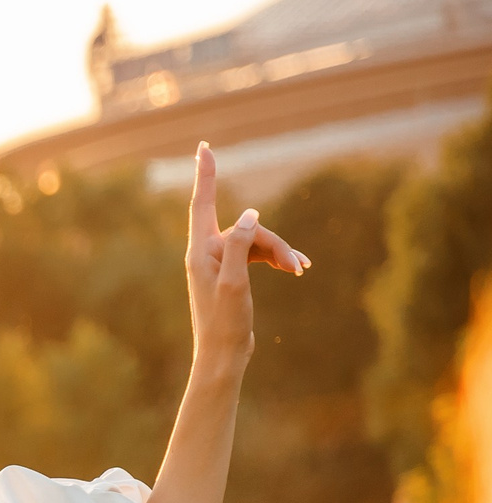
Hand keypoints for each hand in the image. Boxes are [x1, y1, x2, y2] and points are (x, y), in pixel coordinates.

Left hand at [186, 142, 306, 376]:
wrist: (223, 356)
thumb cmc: (225, 323)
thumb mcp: (235, 283)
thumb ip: (240, 246)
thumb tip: (250, 213)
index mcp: (201, 252)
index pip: (203, 203)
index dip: (206, 173)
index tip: (204, 146)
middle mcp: (206, 253)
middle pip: (247, 230)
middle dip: (275, 243)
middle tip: (298, 267)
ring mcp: (219, 263)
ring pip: (256, 242)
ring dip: (280, 253)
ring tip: (301, 269)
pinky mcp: (231, 274)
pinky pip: (257, 255)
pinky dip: (277, 259)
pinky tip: (296, 269)